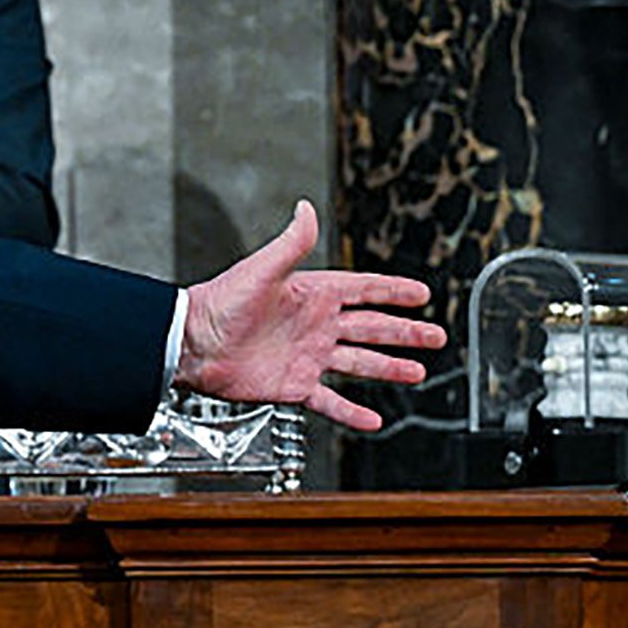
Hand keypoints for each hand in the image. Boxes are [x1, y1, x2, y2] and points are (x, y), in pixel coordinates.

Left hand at [174, 202, 442, 429]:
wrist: (191, 344)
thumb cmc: (218, 304)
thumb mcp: (260, 269)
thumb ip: (290, 243)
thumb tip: (305, 208)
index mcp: (310, 294)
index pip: (363, 290)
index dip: (392, 291)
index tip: (421, 293)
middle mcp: (314, 325)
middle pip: (371, 328)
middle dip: (405, 332)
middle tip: (436, 336)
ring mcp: (307, 356)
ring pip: (359, 363)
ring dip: (389, 368)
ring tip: (417, 373)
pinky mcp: (294, 385)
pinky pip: (331, 400)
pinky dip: (352, 412)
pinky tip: (373, 419)